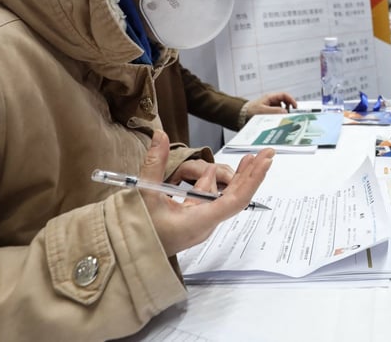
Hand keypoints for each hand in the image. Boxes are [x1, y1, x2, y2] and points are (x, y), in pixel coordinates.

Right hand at [138, 130, 274, 256]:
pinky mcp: (190, 220)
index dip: (252, 180)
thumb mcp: (144, 194)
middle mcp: (204, 224)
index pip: (235, 200)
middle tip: (267, 153)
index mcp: (199, 222)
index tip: (265, 162)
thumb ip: (155, 163)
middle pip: (235, 197)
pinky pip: (208, 201)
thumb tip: (160, 135)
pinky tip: (212, 171)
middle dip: (252, 174)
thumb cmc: (135, 233)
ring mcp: (198, 223)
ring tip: (250, 158)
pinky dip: (213, 184)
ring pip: (223, 198)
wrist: (123, 255)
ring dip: (236, 178)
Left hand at [243, 91, 297, 115]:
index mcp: (270, 97)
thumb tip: (286, 112)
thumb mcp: (263, 111)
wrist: (241, 116)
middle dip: (289, 108)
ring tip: (285, 118)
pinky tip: (279, 121)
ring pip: (282, 108)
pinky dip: (280, 116)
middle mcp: (271, 100)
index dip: (291, 100)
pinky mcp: (269, 111)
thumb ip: (274, 111)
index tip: (295, 107)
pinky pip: (277, 113)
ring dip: (284, 113)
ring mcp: (270, 106)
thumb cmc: (249, 111)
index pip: (284, 95)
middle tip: (292, 114)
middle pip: (285, 102)